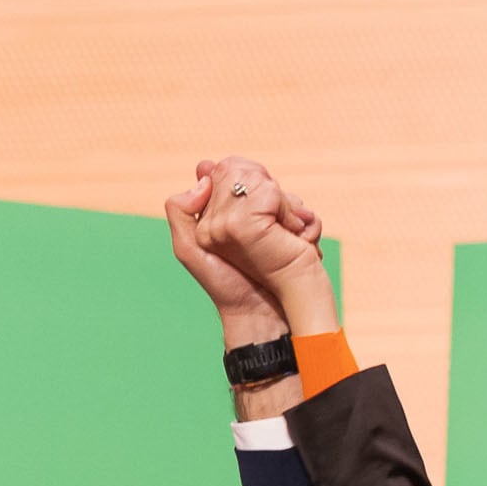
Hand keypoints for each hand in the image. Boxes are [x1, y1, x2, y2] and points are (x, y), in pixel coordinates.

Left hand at [165, 156, 333, 342]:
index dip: (237, 175)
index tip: (237, 190)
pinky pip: (305, 214)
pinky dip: (304, 221)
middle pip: (261, 180)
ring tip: (284, 231)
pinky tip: (297, 236)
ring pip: (286, 196)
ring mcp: (276, 224)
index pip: (231, 172)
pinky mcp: (298, 234)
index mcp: (223, 212)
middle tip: (261, 218)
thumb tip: (205, 174)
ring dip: (288, 209)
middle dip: (265, 192)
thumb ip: (181, 211)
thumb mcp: (189, 249)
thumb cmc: (223, 284)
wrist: (260, 313)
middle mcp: (251, 215)